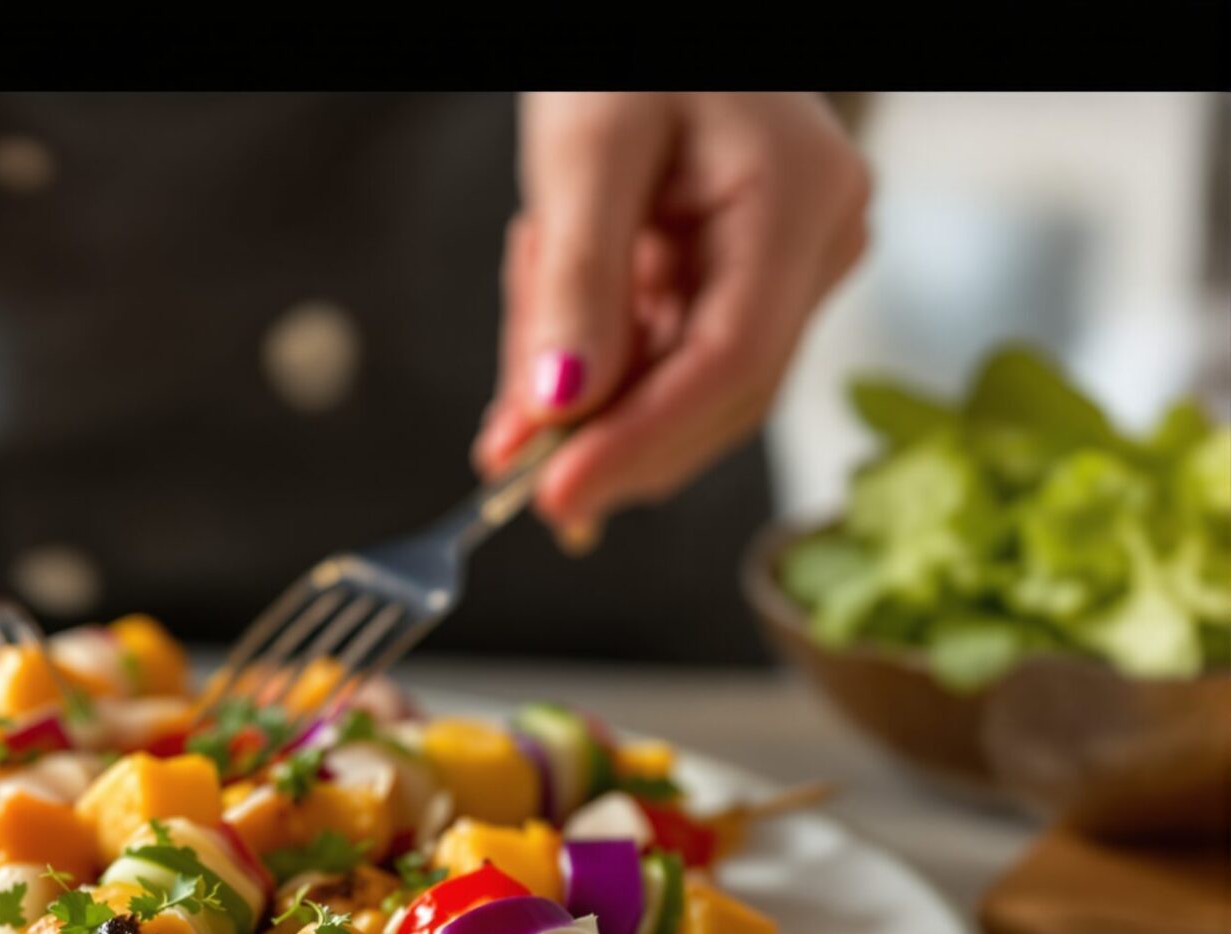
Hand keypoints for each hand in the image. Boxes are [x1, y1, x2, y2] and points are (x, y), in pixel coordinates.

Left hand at [474, 92, 870, 547]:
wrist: (649, 17)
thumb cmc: (627, 49)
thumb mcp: (584, 151)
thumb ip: (574, 281)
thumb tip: (559, 407)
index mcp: (798, 201)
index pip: (733, 363)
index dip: (642, 444)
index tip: (554, 498)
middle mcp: (815, 244)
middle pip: (715, 392)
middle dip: (606, 438)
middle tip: (505, 471)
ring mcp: (788, 265)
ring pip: (681, 383)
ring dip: (589, 398)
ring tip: (521, 349)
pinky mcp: (744, 278)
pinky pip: (665, 352)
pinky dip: (595, 361)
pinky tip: (547, 341)